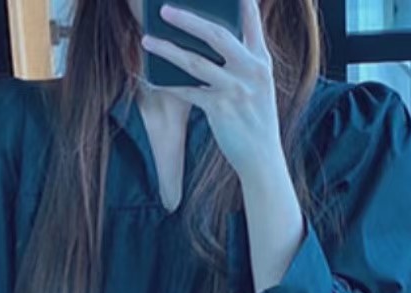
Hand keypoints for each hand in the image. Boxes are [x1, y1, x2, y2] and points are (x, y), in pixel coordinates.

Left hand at [140, 0, 281, 184]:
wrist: (263, 158)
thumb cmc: (256, 121)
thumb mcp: (260, 87)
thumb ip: (245, 61)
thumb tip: (213, 41)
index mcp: (262, 62)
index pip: (252, 22)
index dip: (241, 2)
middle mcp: (251, 71)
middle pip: (216, 35)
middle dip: (188, 19)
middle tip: (165, 9)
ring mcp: (236, 89)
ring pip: (195, 62)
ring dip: (168, 49)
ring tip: (147, 40)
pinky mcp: (220, 109)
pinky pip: (187, 92)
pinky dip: (168, 85)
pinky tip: (151, 78)